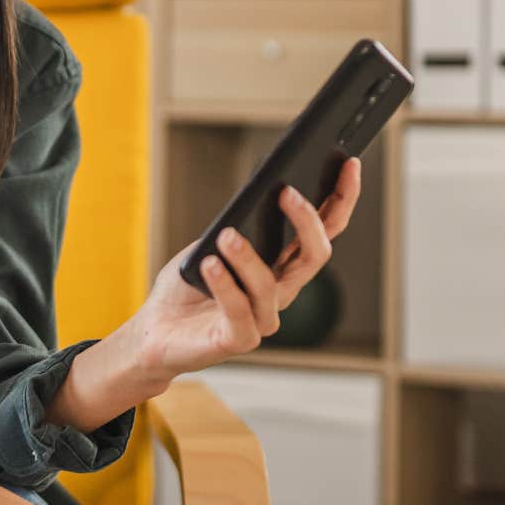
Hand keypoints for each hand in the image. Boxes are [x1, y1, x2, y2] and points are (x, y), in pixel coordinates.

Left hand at [129, 157, 362, 379]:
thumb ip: (237, 226)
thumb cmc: (187, 284)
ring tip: (226, 235)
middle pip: (315, 255)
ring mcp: (263, 319)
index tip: (349, 164)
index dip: (342, 199)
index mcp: (282, 265)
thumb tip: (254, 198)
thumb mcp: (212, 243)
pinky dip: (225, 285)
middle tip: (287, 192)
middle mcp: (281, 292)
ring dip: (248, 257)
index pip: (325, 230)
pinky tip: (209, 264)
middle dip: (308, 221)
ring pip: (272, 285)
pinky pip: (239, 310)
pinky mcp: (238, 339)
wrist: (155, 330)